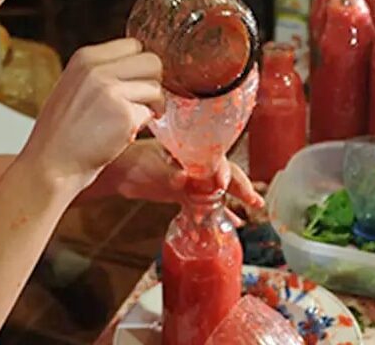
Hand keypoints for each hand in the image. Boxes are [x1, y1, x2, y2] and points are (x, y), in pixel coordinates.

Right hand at [21, 39, 163, 188]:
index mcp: (85, 58)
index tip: (137, 83)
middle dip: (153, 82)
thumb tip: (136, 70)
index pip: (134, 45)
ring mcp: (112, 91)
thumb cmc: (61, 133)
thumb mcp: (73, 86)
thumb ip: (101, 73)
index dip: (140, 67)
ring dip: (153, 106)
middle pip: (152, 61)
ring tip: (135, 120)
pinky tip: (124, 134)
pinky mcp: (124, 115)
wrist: (50, 166)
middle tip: (145, 102)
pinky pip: (150, 114)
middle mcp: (98, 70)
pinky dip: (143, 126)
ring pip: (156, 88)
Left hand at [99, 139, 263, 222]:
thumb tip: (182, 179)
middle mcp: (196, 163)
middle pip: (223, 173)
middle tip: (254, 200)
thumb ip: (168, 173)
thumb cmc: (135, 161)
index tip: (223, 183)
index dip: (222, 170)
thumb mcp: (152, 166)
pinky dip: (218, 211)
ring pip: (218, 188)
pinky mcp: (185, 192)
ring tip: (254, 208)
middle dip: (240, 185)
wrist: (120, 172)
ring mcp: (192, 178)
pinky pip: (206, 202)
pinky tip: (233, 222)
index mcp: (191, 151)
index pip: (214, 159)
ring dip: (236, 197)